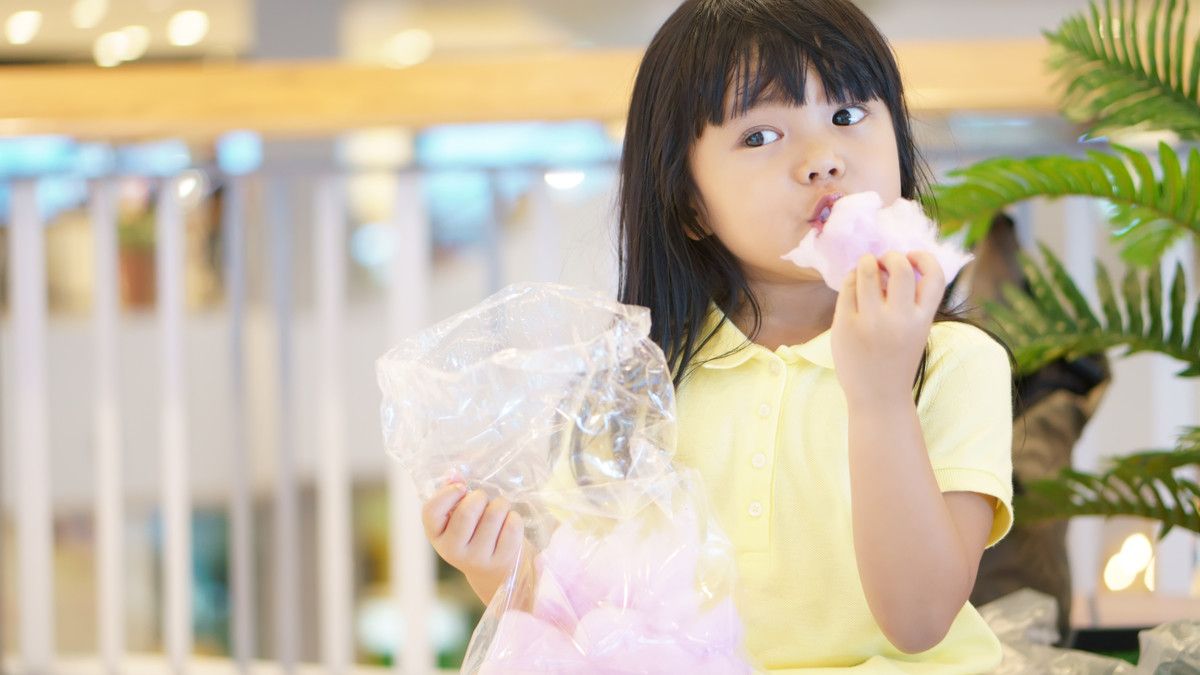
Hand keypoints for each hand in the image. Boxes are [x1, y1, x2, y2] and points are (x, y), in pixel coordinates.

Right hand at [421, 481, 526, 603]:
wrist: (493, 568)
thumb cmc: (473, 532)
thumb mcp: (456, 515)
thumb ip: (452, 492)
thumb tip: (454, 474)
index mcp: (436, 535)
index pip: (431, 511)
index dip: (447, 493)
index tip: (461, 487)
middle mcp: (452, 550)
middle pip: (466, 512)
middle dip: (479, 496)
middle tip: (483, 498)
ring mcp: (476, 558)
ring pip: (493, 515)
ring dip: (500, 504)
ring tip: (499, 508)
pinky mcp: (500, 560)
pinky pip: (512, 526)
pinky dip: (514, 517)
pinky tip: (509, 521)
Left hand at [830, 250, 944, 406]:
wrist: (878, 396)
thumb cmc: (896, 359)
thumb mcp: (915, 330)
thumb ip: (910, 301)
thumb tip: (891, 262)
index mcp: (922, 319)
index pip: (934, 276)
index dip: (924, 258)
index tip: (911, 256)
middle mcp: (899, 319)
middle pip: (900, 267)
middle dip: (891, 256)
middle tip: (884, 261)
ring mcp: (871, 322)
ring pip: (868, 271)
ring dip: (867, 261)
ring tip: (866, 266)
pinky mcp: (846, 325)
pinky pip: (848, 287)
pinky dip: (851, 278)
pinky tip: (854, 283)